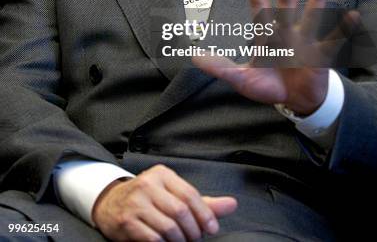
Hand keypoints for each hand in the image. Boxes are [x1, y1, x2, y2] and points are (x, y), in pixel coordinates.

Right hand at [92, 164, 236, 240]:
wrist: (110, 203)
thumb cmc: (147, 199)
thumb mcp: (172, 194)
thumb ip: (203, 201)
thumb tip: (232, 204)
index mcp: (162, 174)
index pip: (189, 194)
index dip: (204, 214)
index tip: (212, 229)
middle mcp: (148, 184)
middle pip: (180, 211)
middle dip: (193, 231)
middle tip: (195, 239)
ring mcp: (135, 203)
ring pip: (168, 227)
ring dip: (180, 241)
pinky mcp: (126, 221)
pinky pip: (153, 238)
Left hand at [193, 0, 337, 115]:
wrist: (295, 101)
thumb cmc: (269, 85)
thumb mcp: (242, 79)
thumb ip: (221, 68)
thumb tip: (194, 58)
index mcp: (267, 33)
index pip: (259, 6)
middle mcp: (286, 30)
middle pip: (286, 2)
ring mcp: (305, 40)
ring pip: (312, 14)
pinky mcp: (321, 55)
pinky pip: (333, 41)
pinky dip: (343, 30)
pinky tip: (352, 16)